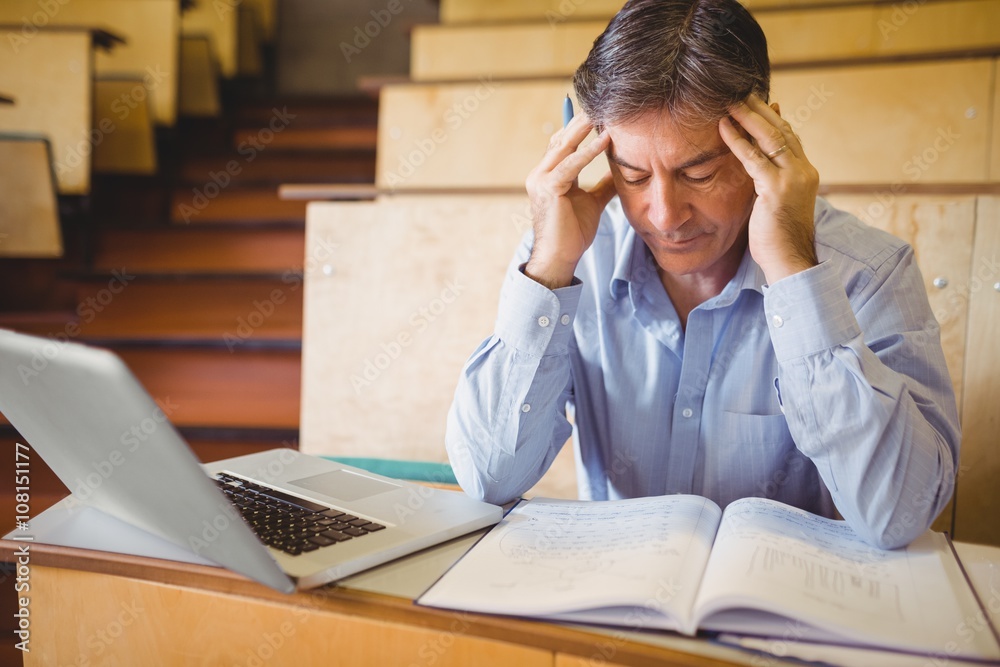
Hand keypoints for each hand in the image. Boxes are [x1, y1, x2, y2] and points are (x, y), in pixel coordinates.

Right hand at [523, 113, 615, 288]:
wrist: (560, 257)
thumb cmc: (573, 232)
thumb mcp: (592, 201)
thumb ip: (602, 184)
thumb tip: (620, 169)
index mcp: (548, 175)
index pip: (562, 144)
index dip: (578, 128)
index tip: (597, 112)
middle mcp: (540, 173)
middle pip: (561, 139)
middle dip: (581, 121)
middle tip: (600, 103)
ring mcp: (541, 180)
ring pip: (564, 146)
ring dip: (583, 128)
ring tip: (602, 113)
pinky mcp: (548, 189)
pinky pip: (571, 165)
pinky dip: (588, 152)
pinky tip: (604, 141)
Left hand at [719, 94, 819, 283]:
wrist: (791, 262)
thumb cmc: (778, 240)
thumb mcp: (775, 205)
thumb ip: (768, 184)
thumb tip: (758, 173)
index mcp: (805, 173)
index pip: (789, 137)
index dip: (772, 118)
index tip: (756, 102)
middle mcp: (803, 171)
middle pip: (781, 130)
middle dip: (760, 109)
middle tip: (740, 91)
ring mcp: (793, 179)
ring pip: (770, 137)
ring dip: (748, 117)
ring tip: (729, 101)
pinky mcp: (777, 189)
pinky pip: (754, 158)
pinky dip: (737, 141)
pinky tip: (723, 128)